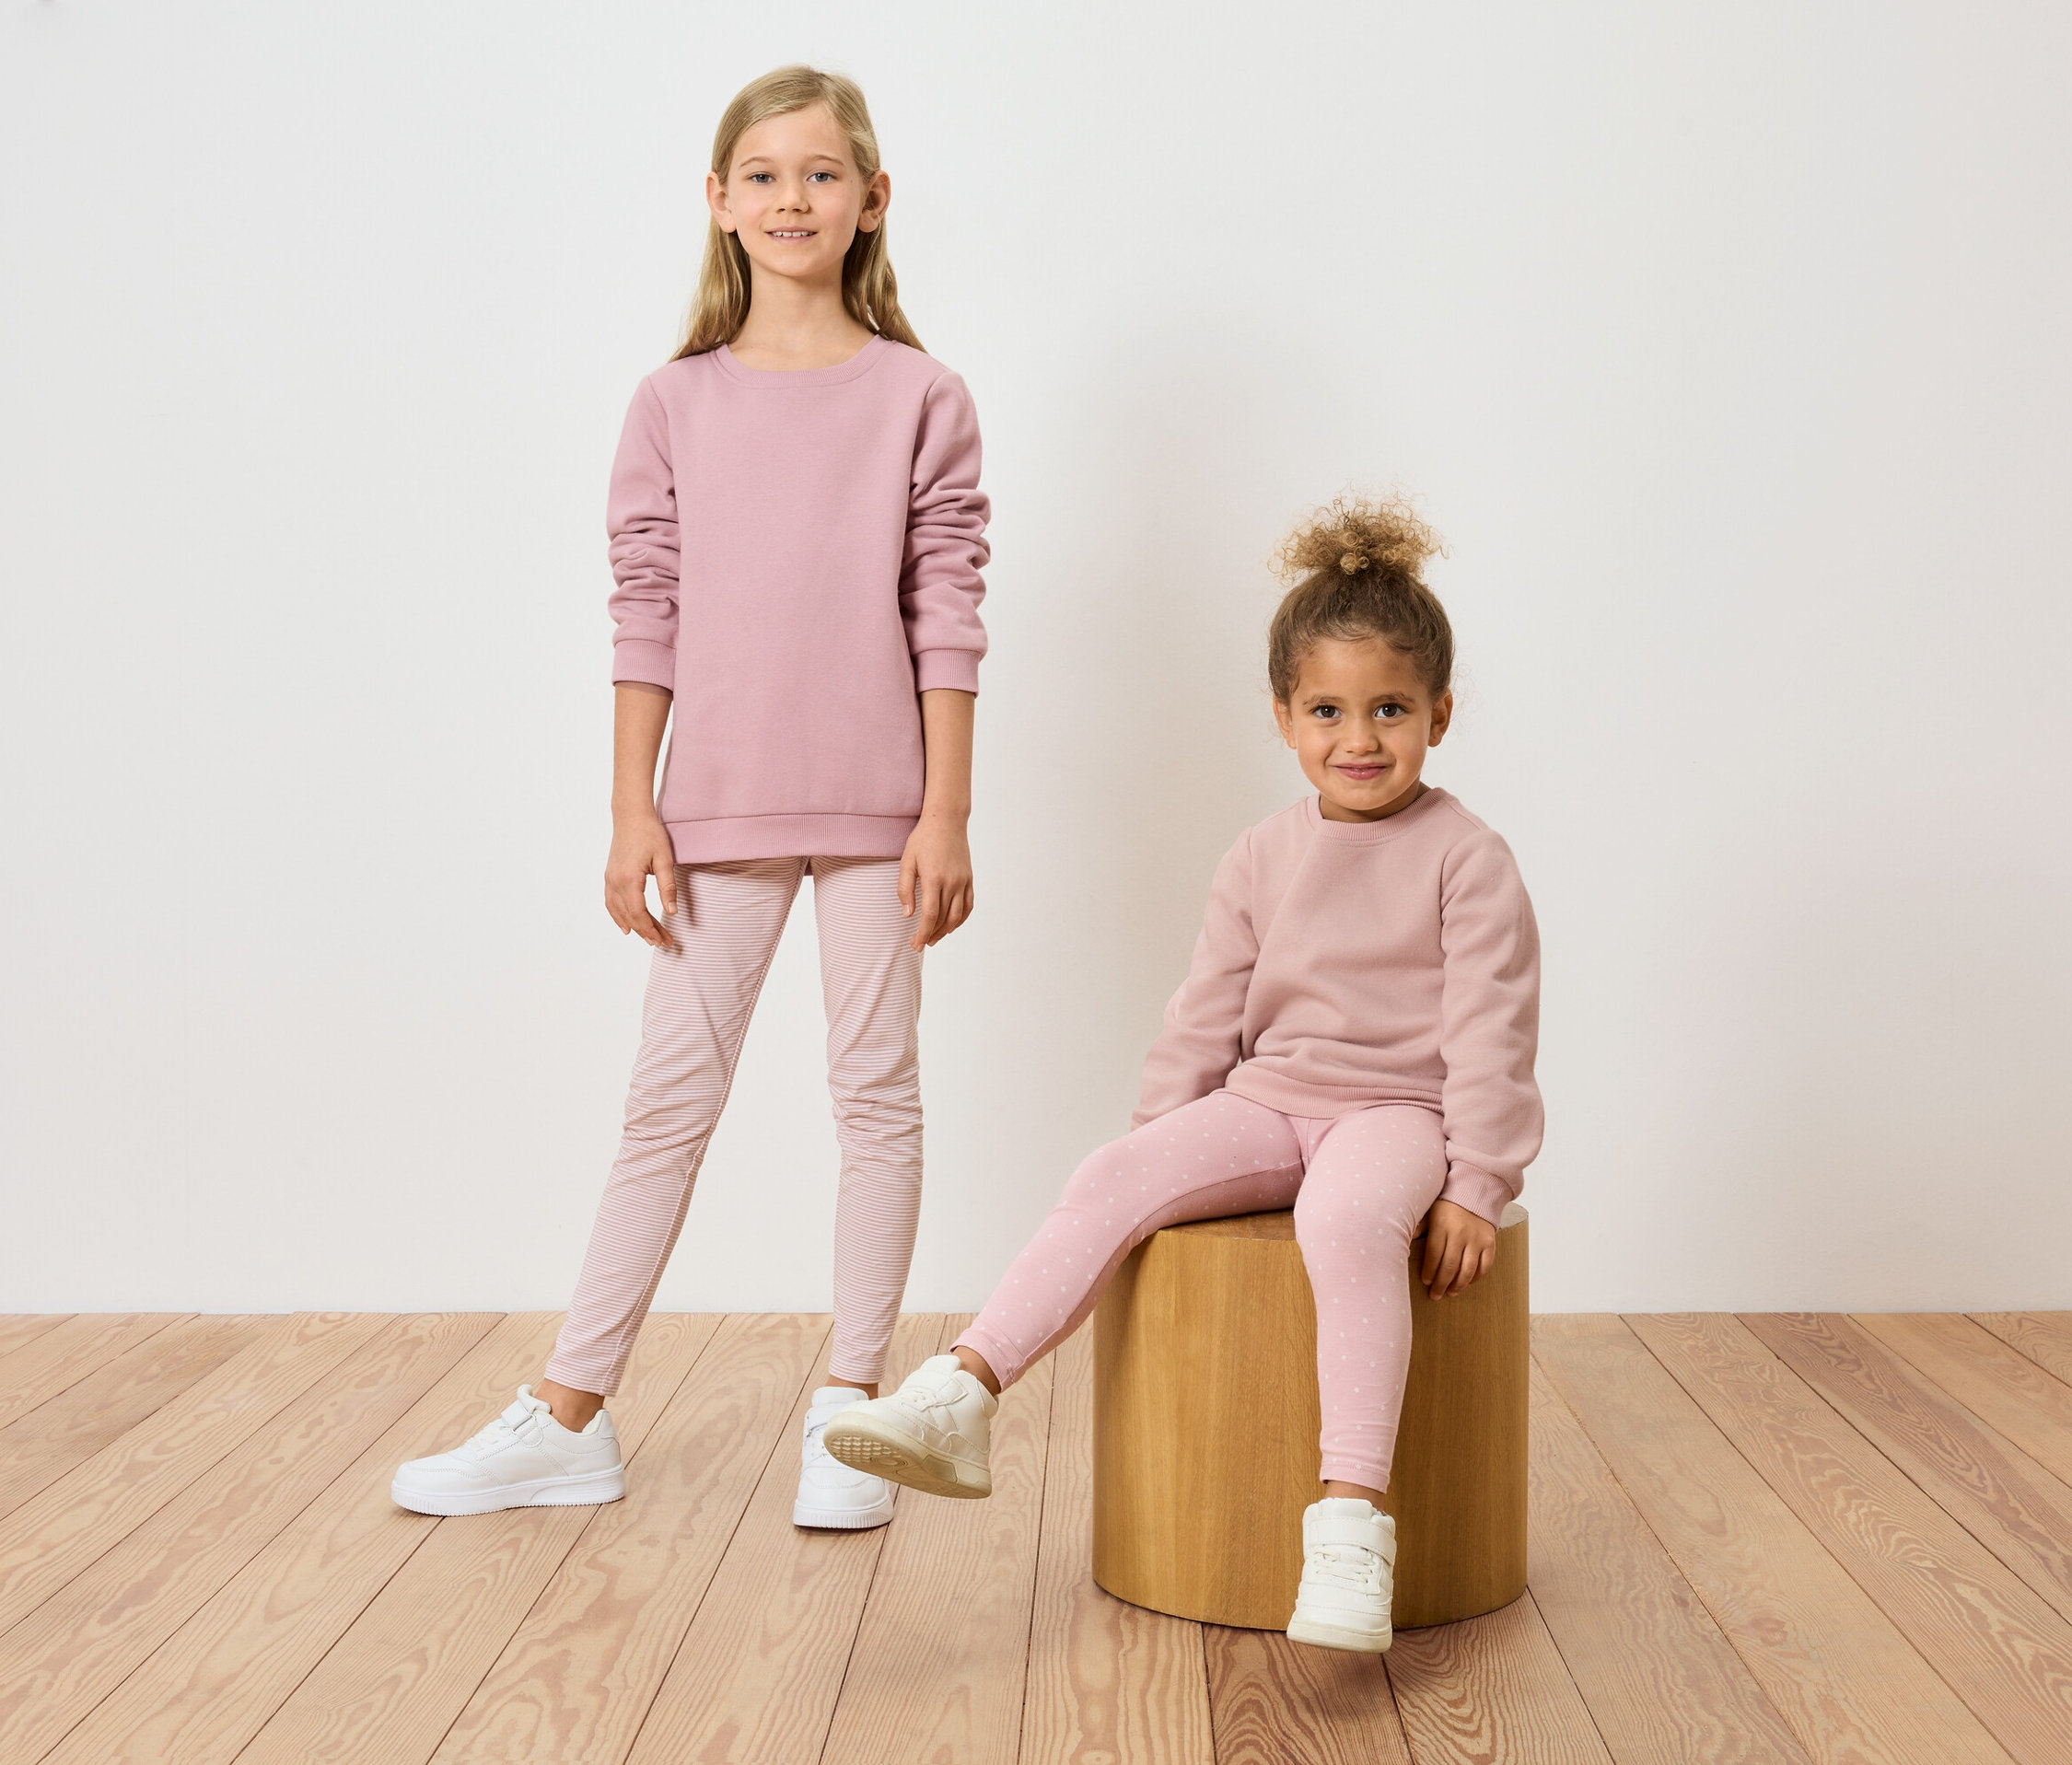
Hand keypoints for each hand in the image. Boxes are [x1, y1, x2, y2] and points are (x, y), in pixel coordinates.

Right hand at [605, 812, 677, 948]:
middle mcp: (615, 881)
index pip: (639, 913)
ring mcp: (610, 879)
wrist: (630, 815)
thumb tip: (672, 912)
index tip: (662, 939)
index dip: (650, 929)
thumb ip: (667, 887)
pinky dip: (617, 916)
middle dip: (645, 931)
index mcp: (629, 879)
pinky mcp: (609, 875)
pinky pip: (610, 902)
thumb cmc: (649, 834)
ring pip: (618, 911)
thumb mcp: (664, 859)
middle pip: (630, 915)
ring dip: (632, 926)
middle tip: (662, 943)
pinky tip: (626, 925)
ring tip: (647, 938)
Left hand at [898, 814, 973, 950]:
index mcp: (934, 878)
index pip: (931, 915)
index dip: (923, 932)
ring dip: (946, 931)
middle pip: (944, 918)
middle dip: (932, 935)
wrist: (946, 821)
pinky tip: (951, 926)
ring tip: (934, 938)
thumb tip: (907, 914)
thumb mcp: (907, 861)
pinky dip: (961, 919)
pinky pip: (968, 905)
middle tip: (920, 944)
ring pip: (958, 915)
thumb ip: (905, 889)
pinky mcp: (969, 879)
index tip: (916, 943)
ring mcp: (963, 881)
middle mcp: (952, 882)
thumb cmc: (923, 839)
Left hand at [1420, 1198, 1496, 1298]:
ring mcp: (1477, 1239)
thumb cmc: (1445, 1207)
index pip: (1434, 1254)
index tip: (1425, 1282)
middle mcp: (1460, 1233)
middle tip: (1435, 1295)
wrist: (1473, 1193)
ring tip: (1450, 1293)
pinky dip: (1476, 1277)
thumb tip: (1401, 1245)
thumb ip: (1417, 1229)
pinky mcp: (1490, 1242)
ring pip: (1468, 1269)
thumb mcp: (1428, 1213)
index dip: (1429, 1271)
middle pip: (1450, 1265)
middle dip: (1441, 1284)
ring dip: (1458, 1285)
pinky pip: (1485, 1265)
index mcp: (1442, 1226)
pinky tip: (1467, 1283)